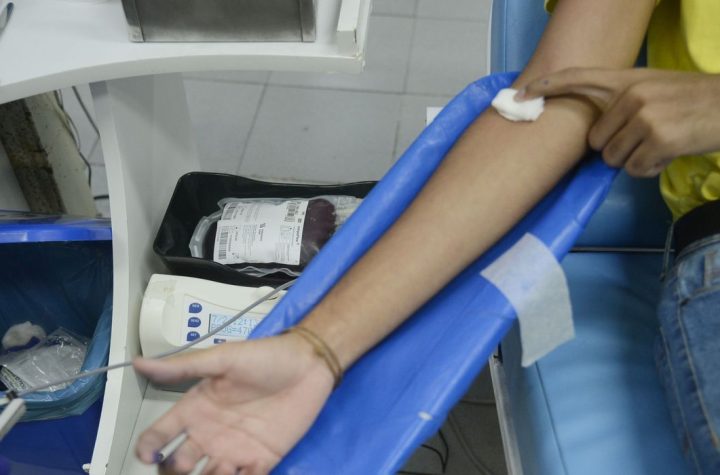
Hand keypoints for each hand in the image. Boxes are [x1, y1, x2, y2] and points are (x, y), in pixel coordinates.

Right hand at [133, 333, 333, 474]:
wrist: (308, 365)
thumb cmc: (266, 357)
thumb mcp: (222, 358)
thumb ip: (183, 367)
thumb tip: (140, 362)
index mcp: (196, 409)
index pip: (161, 434)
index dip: (148, 447)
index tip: (146, 455)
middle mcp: (210, 433)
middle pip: (178, 464)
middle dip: (172, 472)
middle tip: (180, 468)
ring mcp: (234, 449)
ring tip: (214, 470)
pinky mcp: (261, 460)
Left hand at [519, 68, 719, 176]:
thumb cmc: (690, 100)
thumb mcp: (653, 88)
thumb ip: (621, 103)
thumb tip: (595, 137)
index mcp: (628, 80)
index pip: (578, 78)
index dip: (547, 86)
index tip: (520, 95)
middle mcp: (631, 96)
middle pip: (596, 141)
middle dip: (616, 148)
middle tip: (645, 138)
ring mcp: (644, 118)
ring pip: (612, 159)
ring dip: (633, 160)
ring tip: (659, 143)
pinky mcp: (657, 140)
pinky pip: (634, 169)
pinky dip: (649, 169)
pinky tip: (668, 153)